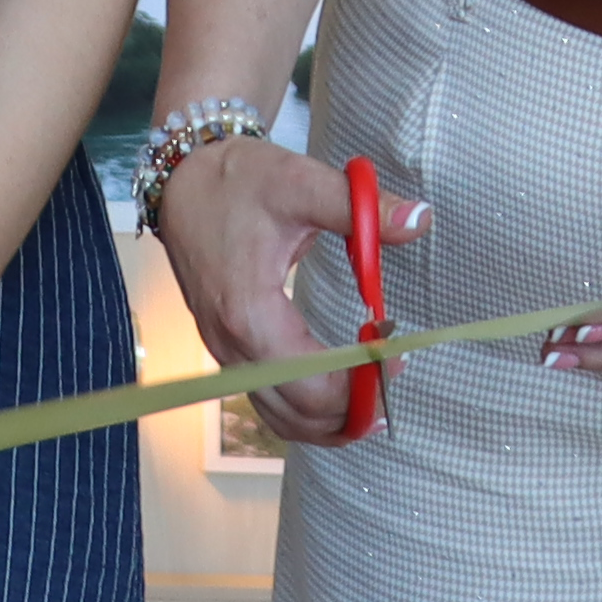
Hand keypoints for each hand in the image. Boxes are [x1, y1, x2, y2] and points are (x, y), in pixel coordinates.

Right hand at [158, 131, 425, 447]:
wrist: (182, 179)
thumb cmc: (238, 181)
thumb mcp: (301, 182)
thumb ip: (361, 207)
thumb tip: (420, 219)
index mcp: (249, 311)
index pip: (310, 382)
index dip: (360, 384)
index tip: (397, 357)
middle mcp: (230, 342)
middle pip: (297, 412)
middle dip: (352, 410)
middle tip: (395, 382)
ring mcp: (224, 349)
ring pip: (279, 417)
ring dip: (329, 422)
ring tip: (376, 405)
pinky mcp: (227, 347)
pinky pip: (267, 400)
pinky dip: (305, 411)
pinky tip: (339, 398)